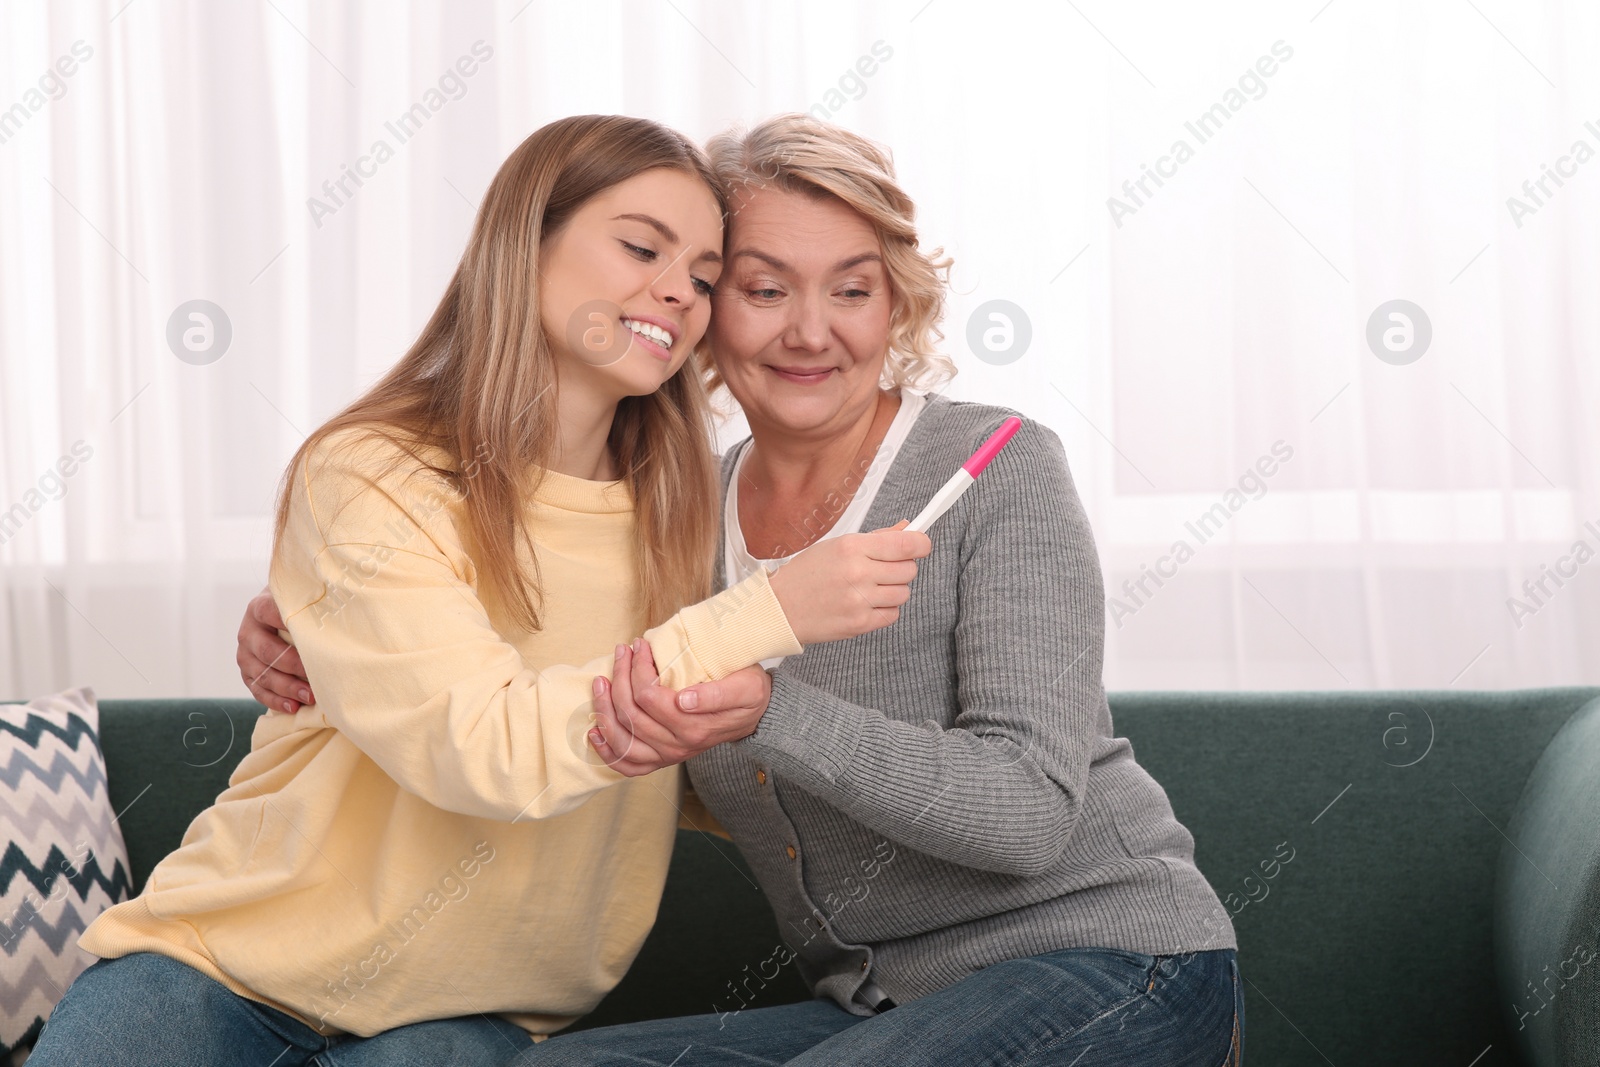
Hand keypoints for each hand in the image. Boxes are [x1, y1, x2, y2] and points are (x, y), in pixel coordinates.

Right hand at [236, 587, 314, 713]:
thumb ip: (316, 600)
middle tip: (317, 679)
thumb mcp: (304, 597)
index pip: (270, 613)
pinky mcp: (246, 672)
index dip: (289, 624)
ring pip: (262, 674)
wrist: (276, 613)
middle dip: (293, 667)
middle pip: (267, 650)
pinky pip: (257, 690)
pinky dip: (276, 700)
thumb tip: (351, 604)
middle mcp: (248, 630)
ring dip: (287, 689)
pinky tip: (293, 707)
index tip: (313, 637)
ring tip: (310, 697)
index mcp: (260, 606)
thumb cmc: (300, 606)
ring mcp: (244, 653)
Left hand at [587, 639, 771, 776]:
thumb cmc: (748, 694)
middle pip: (631, 715)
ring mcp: (668, 755)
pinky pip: (628, 765)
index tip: (640, 645)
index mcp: (695, 726)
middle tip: (622, 651)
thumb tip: (684, 700)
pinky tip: (595, 731)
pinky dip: (607, 751)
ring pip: (623, 740)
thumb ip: (718, 694)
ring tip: (601, 682)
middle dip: (619, 678)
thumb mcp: (745, 686)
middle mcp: (678, 745)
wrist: (756, 716)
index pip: (649, 697)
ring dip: (605, 710)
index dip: (638, 668)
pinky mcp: (662, 760)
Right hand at [768, 520, 930, 644]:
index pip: (906, 544)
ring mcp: (860, 600)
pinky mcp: (860, 624)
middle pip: (909, 570)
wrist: (780, 608)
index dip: (921, 543)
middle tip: (883, 569)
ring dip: (893, 590)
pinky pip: (892, 614)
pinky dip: (884, 609)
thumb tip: (906, 530)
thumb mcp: (836, 546)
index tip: (922, 545)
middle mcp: (858, 573)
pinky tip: (865, 603)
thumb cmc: (805, 575)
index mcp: (852, 547)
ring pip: (904, 593)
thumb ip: (875, 539)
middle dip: (901, 568)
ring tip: (870, 588)